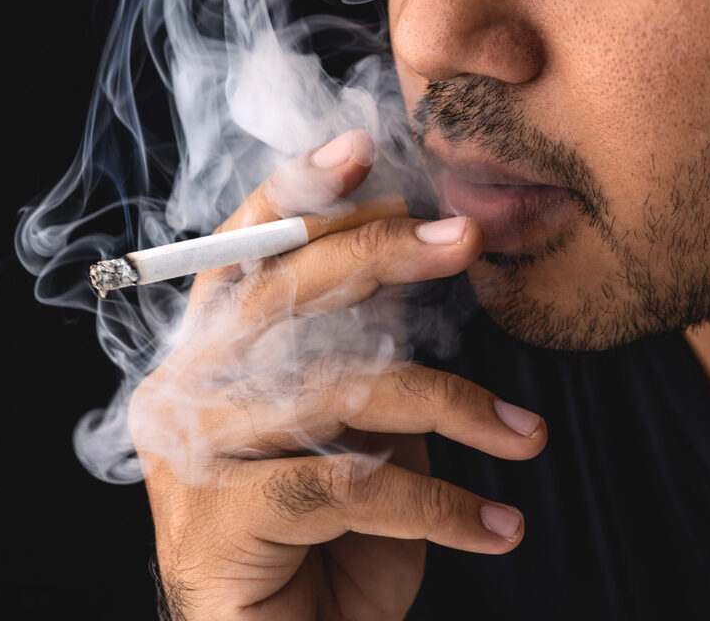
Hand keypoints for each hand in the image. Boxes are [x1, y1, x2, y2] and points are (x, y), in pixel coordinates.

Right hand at [131, 130, 546, 619]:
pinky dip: (442, 503)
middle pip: (280, 293)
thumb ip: (361, 379)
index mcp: (208, 361)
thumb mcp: (351, 448)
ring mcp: (193, 454)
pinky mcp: (221, 517)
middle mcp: (185, 391)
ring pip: (334, 388)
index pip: (242, 258)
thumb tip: (418, 303)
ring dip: (450, 404)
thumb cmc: (319, 554)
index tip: (364, 153)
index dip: (298, 198)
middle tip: (463, 241)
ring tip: (524, 435)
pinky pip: (353, 484)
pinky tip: (498, 524)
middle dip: (377, 252)